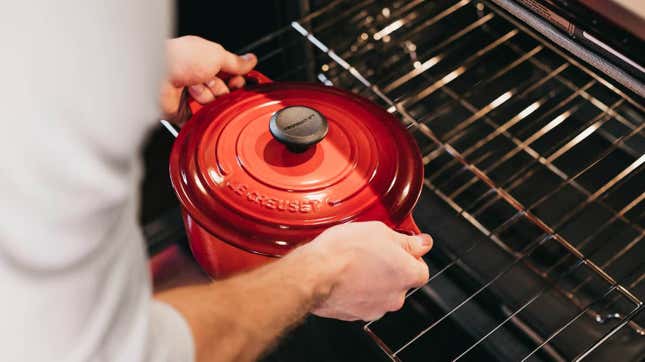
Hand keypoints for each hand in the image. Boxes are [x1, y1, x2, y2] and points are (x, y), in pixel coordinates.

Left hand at [161, 35, 256, 123]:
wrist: (156, 75)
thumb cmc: (181, 58)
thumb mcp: (216, 55)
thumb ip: (236, 62)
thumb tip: (251, 60)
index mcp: (207, 63)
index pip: (232, 77)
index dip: (238, 82)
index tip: (238, 82)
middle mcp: (200, 79)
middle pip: (225, 93)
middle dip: (221, 90)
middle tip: (210, 81)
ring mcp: (192, 97)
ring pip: (215, 107)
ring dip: (207, 98)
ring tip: (194, 89)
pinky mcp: (184, 113)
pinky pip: (202, 120)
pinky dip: (200, 114)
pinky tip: (192, 102)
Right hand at [299, 221, 432, 320]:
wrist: (315, 273)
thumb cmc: (344, 251)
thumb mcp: (380, 231)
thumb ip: (407, 241)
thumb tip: (422, 242)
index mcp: (407, 274)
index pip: (421, 270)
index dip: (411, 257)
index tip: (400, 248)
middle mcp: (395, 297)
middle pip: (400, 283)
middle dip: (390, 269)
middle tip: (372, 252)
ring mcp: (375, 309)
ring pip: (380, 293)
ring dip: (372, 280)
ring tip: (355, 263)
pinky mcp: (354, 315)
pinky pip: (361, 301)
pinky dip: (356, 291)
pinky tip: (344, 276)